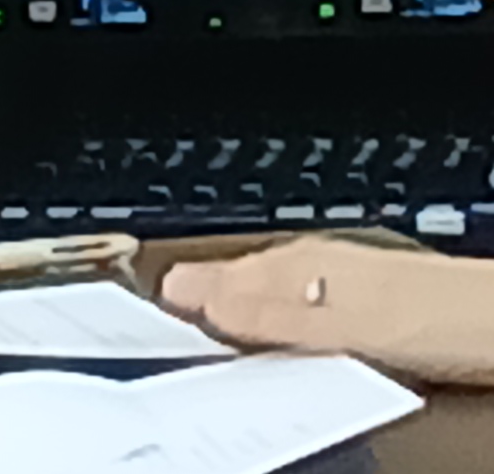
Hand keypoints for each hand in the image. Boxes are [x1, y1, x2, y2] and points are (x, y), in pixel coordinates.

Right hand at [162, 237, 493, 385]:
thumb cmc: (438, 317)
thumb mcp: (344, 328)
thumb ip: (276, 319)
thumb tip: (208, 307)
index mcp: (301, 267)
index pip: (224, 278)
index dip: (189, 292)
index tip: (155, 303)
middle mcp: (317, 265)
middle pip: (244, 276)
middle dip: (206, 287)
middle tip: (170, 296)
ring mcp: (343, 277)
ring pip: (272, 284)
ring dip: (240, 297)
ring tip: (211, 305)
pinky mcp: (368, 297)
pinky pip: (301, 298)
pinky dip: (278, 308)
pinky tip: (284, 322)